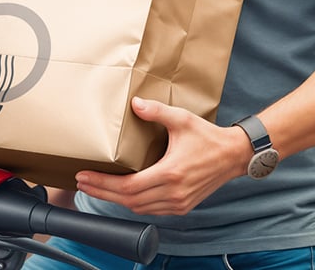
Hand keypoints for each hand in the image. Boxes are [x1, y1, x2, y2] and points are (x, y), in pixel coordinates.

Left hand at [73, 97, 250, 214]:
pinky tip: (122, 195)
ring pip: (138, 208)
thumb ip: (157, 112)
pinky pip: (151, 210)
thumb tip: (134, 103)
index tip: (84, 176)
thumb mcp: (182, 119)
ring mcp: (178, 203)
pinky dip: (134, 204)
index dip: (103, 184)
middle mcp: (173, 193)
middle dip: (102, 193)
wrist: (233, 156)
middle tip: (81, 183)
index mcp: (170, 173)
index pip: (128, 186)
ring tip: (96, 188)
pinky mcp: (183, 206)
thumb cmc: (208, 137)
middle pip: (128, 201)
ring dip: (115, 200)